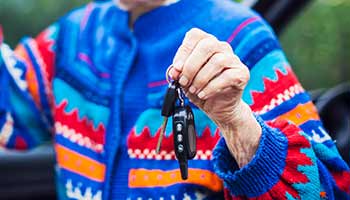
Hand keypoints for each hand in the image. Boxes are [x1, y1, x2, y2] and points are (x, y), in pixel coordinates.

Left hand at [169, 28, 261, 166]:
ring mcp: (235, 61)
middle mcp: (222, 48)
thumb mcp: (185, 83)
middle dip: (191, 66)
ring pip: (218, 61)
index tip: (175, 71)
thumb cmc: (201, 94)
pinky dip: (212, 87)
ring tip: (195, 91)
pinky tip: (204, 95)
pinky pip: (227, 76)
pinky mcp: (242, 75)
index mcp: (206, 46)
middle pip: (207, 46)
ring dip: (201, 78)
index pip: (194, 36)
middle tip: (184, 82)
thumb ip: (178, 75)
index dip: (183, 52)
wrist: (220, 111)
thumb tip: (173, 72)